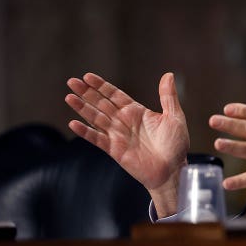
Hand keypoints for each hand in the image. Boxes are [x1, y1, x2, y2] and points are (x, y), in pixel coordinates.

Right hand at [65, 72, 188, 215]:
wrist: (172, 170)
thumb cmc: (176, 145)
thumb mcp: (175, 117)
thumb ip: (168, 96)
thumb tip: (168, 75)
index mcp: (137, 112)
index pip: (115, 95)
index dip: (101, 86)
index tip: (88, 76)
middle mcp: (124, 121)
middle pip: (101, 103)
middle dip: (86, 92)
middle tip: (71, 81)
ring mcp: (117, 135)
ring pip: (95, 118)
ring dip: (82, 108)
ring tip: (69, 97)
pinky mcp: (114, 150)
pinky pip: (97, 138)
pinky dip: (85, 132)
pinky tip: (73, 123)